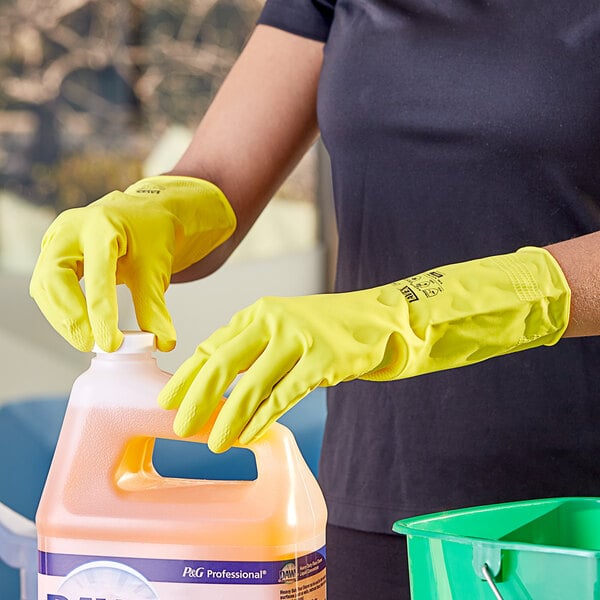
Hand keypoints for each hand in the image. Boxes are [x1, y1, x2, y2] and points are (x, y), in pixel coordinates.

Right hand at [29, 176, 235, 351]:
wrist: (143, 213)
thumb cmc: (150, 236)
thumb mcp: (156, 270)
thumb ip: (156, 308)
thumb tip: (164, 344)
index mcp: (104, 227)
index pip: (98, 275)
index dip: (101, 314)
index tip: (111, 344)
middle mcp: (73, 228)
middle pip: (55, 278)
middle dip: (71, 318)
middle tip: (91, 344)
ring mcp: (57, 238)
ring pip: (44, 285)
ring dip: (62, 319)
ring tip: (88, 341)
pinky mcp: (51, 252)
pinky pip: (46, 287)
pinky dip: (60, 311)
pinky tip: (79, 327)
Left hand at [158, 246, 569, 452]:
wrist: (379, 319)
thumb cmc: (323, 329)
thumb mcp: (281, 329)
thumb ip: (250, 350)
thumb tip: (212, 385)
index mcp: (257, 312)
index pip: (211, 345)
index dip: (186, 376)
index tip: (167, 400)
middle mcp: (272, 319)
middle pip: (222, 362)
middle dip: (197, 398)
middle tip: (178, 426)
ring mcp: (299, 338)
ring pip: (252, 383)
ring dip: (229, 417)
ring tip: (214, 443)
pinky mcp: (323, 359)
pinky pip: (285, 394)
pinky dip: (264, 417)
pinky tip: (250, 435)